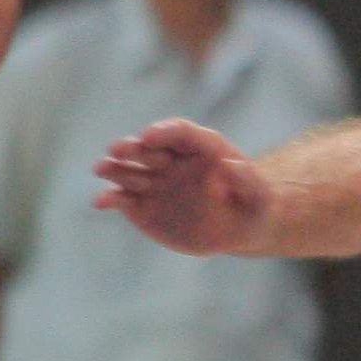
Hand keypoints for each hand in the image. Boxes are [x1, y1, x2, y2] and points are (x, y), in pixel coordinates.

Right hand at [93, 118, 270, 253]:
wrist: (239, 228)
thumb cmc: (253, 204)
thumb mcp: (260, 196)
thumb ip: (248, 179)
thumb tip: (231, 164)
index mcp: (201, 147)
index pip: (179, 132)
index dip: (163, 131)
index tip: (149, 135)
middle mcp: (172, 160)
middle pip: (148, 148)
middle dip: (132, 147)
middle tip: (117, 149)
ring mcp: (155, 182)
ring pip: (129, 170)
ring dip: (114, 168)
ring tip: (101, 168)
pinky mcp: (142, 205)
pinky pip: (122, 199)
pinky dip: (110, 199)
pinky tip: (100, 202)